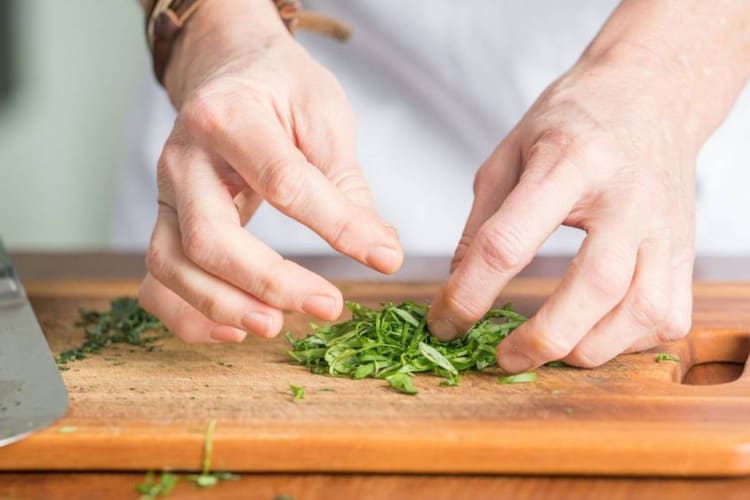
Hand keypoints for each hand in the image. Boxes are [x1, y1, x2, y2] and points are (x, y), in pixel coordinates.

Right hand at [138, 0, 402, 342]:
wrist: (226, 68)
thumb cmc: (279, 88)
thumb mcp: (323, 114)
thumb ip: (345, 184)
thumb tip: (381, 250)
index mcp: (231, 117)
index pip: (283, 184)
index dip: (337, 227)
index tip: (383, 257)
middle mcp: (185, 157)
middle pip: (210, 238)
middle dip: (269, 282)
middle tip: (327, 306)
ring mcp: (166, 192)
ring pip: (172, 265)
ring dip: (223, 306)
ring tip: (277, 326)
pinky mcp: (164, 220)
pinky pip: (157, 279)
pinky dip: (186, 314)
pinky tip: (234, 329)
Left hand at [428, 47, 699, 370]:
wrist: (650, 93)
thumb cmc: (573, 120)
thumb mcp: (509, 155)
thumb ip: (482, 223)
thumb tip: (457, 286)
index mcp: (568, 162)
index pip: (509, 242)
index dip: (469, 293)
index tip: (445, 321)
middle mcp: (626, 197)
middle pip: (593, 287)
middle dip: (542, 339)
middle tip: (502, 358)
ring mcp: (665, 226)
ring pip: (640, 311)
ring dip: (588, 349)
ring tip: (548, 350)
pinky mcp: (685, 249)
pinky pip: (667, 316)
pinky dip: (627, 342)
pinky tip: (595, 332)